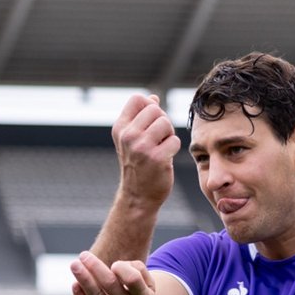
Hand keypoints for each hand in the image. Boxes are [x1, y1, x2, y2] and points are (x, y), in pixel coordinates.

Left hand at [71, 252, 156, 294]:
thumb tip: (117, 264)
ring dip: (83, 278)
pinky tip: (75, 285)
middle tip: (83, 255)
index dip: (122, 268)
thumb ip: (139, 271)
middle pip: (109, 283)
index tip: (114, 265)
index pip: (133, 279)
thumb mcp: (149, 290)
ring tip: (74, 265)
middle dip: (95, 267)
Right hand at [111, 93, 178, 208]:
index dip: (149, 106)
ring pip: (166, 123)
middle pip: (155, 109)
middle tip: (158, 138)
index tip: (150, 123)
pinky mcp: (157, 159)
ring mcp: (141, 147)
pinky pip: (175, 141)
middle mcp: (128, 136)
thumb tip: (153, 97)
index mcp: (120, 128)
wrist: (138, 197)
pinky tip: (165, 158)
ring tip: (161, 147)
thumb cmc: (138, 165)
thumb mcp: (132, 140)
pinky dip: (173, 149)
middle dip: (162, 121)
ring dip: (169, 134)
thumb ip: (141, 118)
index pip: (138, 99)